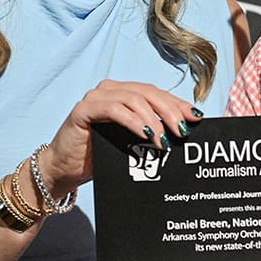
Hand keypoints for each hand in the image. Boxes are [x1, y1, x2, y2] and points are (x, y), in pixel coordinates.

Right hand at [40, 80, 202, 196]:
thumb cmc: (98, 156)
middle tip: (183, 131)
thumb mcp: (130, 142)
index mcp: (123, 93)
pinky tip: (144, 134)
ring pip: (133, 99)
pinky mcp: (83, 109)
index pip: (156, 94)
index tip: (196, 118)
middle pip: (148, 93)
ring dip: (153, 120)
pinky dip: (133, 121)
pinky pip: (114, 109)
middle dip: (170, 111)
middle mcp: (110, 90)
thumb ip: (149, 132)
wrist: (63, 170)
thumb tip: (183, 132)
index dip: (177, 104)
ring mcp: (95, 97)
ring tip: (164, 141)